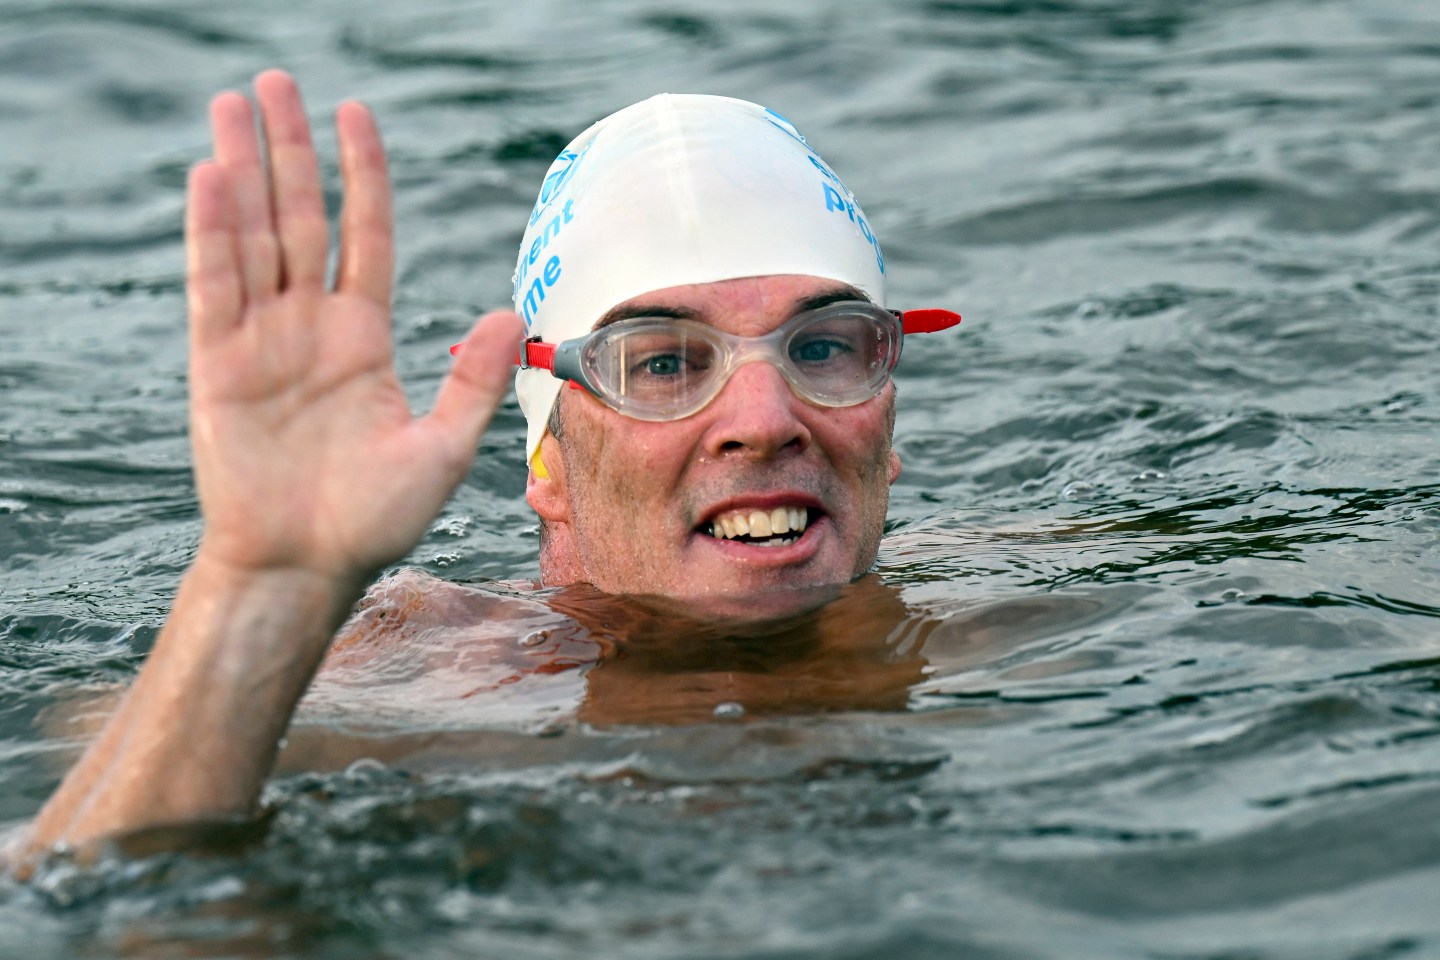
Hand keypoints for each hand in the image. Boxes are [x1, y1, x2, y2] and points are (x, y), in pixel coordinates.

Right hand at [185, 71, 521, 584]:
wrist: (306, 566)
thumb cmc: (375, 519)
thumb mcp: (441, 450)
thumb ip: (470, 382)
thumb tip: (504, 313)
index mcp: (363, 338)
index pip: (364, 236)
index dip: (361, 176)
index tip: (355, 116)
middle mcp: (310, 326)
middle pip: (299, 219)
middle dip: (289, 152)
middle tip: (275, 83)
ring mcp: (262, 340)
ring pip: (252, 237)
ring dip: (243, 172)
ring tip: (234, 105)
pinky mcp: (218, 365)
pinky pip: (214, 287)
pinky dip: (211, 234)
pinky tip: (212, 178)